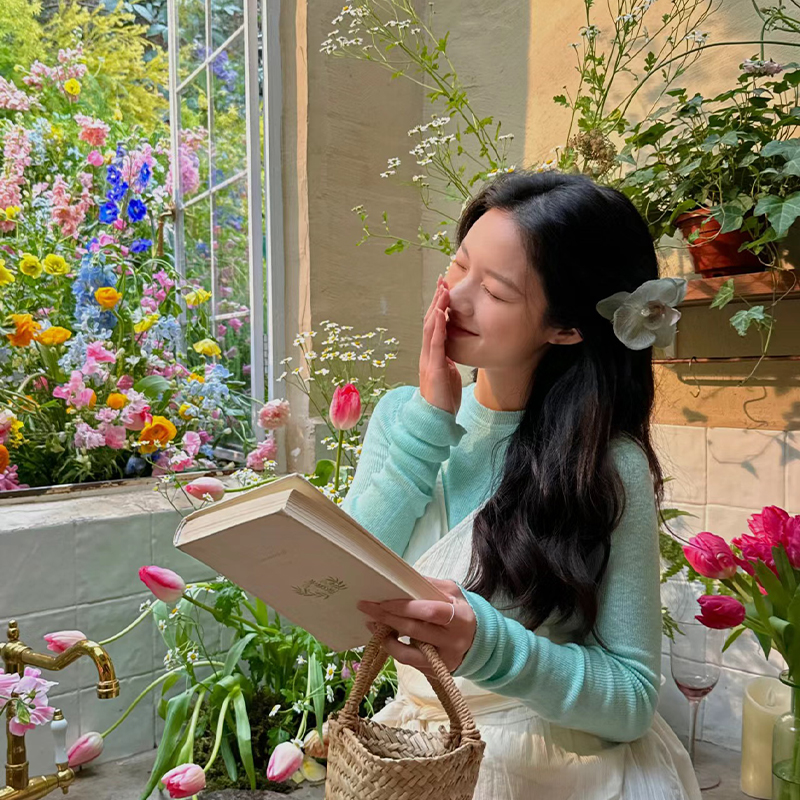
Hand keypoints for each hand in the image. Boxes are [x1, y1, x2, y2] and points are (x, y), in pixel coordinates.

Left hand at [357, 578, 475, 674]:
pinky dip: (393, 649)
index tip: (383, 601)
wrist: (476, 641)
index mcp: (460, 618)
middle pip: (414, 631)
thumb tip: (402, 579)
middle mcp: (453, 642)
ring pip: (407, 655)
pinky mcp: (435, 673)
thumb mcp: (452, 592)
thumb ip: (430, 585)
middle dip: (387, 618)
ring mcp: (444, 661)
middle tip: (367, 607)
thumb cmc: (460, 612)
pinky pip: (408, 663)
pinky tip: (384, 636)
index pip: (430, 612)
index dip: (404, 607)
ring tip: (372, 623)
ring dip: (385, 639)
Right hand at [419, 275, 461, 415]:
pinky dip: (438, 329)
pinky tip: (441, 316)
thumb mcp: (448, 375)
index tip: (444, 290)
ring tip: (443, 292)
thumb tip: (451, 351)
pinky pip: (435, 345)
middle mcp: (427, 355)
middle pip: (430, 322)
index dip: (438, 308)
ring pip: (431, 330)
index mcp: (431, 355)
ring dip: (437, 309)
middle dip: (437, 301)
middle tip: (442, 281)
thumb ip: (448, 361)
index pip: (434, 326)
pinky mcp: (434, 369)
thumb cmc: (443, 400)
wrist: (435, 420)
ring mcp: (428, 361)